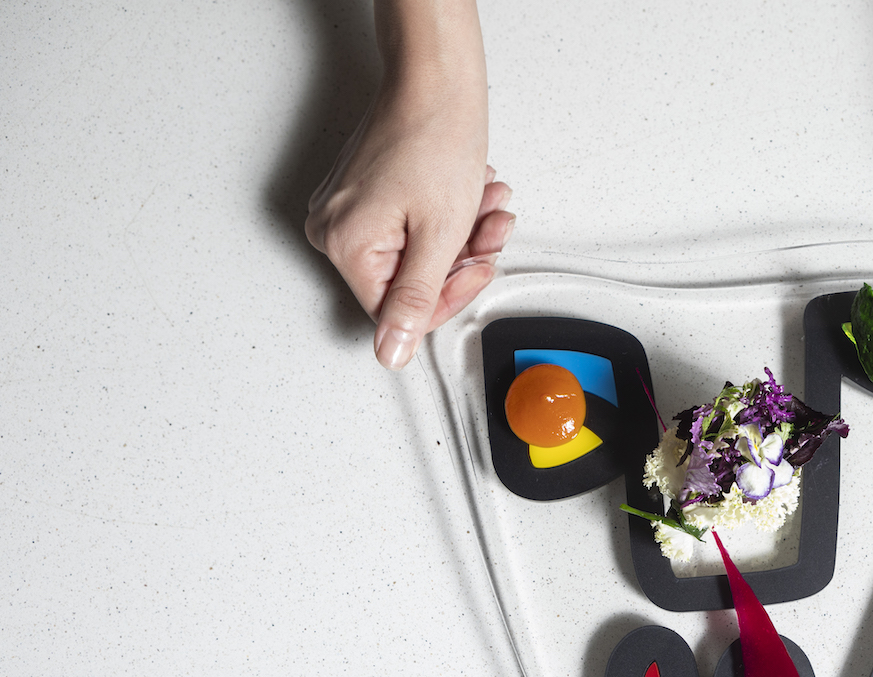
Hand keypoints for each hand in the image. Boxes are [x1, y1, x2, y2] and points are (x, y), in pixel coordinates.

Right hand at [304, 0, 509, 369]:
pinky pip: (410, 226)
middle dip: (461, 257)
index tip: (478, 268)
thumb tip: (390, 352)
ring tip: (487, 206)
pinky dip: (447, 217)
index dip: (450, 296)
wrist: (436, 80)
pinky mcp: (362, 195)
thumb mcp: (439, 236)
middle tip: (490, 231)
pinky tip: (471, 194)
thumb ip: (416, 300)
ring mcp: (346, 211)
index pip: (399, 312)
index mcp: (345, 246)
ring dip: (463, 235)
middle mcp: (333, 231)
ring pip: (418, 252)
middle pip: (411, 280)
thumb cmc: (435, 137)